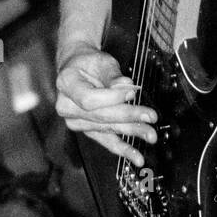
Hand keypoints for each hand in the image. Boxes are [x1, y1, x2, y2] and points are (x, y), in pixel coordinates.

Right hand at [55, 45, 156, 167]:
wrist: (78, 67)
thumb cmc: (89, 62)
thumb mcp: (101, 60)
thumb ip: (112, 74)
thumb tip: (126, 86)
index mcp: (66, 84)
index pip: (89, 99)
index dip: (112, 98)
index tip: (132, 92)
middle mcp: (66, 106)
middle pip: (100, 116)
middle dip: (128, 117)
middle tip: (150, 118)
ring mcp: (75, 121)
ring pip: (106, 129)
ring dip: (131, 132)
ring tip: (150, 135)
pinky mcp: (87, 129)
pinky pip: (105, 140)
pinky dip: (122, 148)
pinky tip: (136, 156)